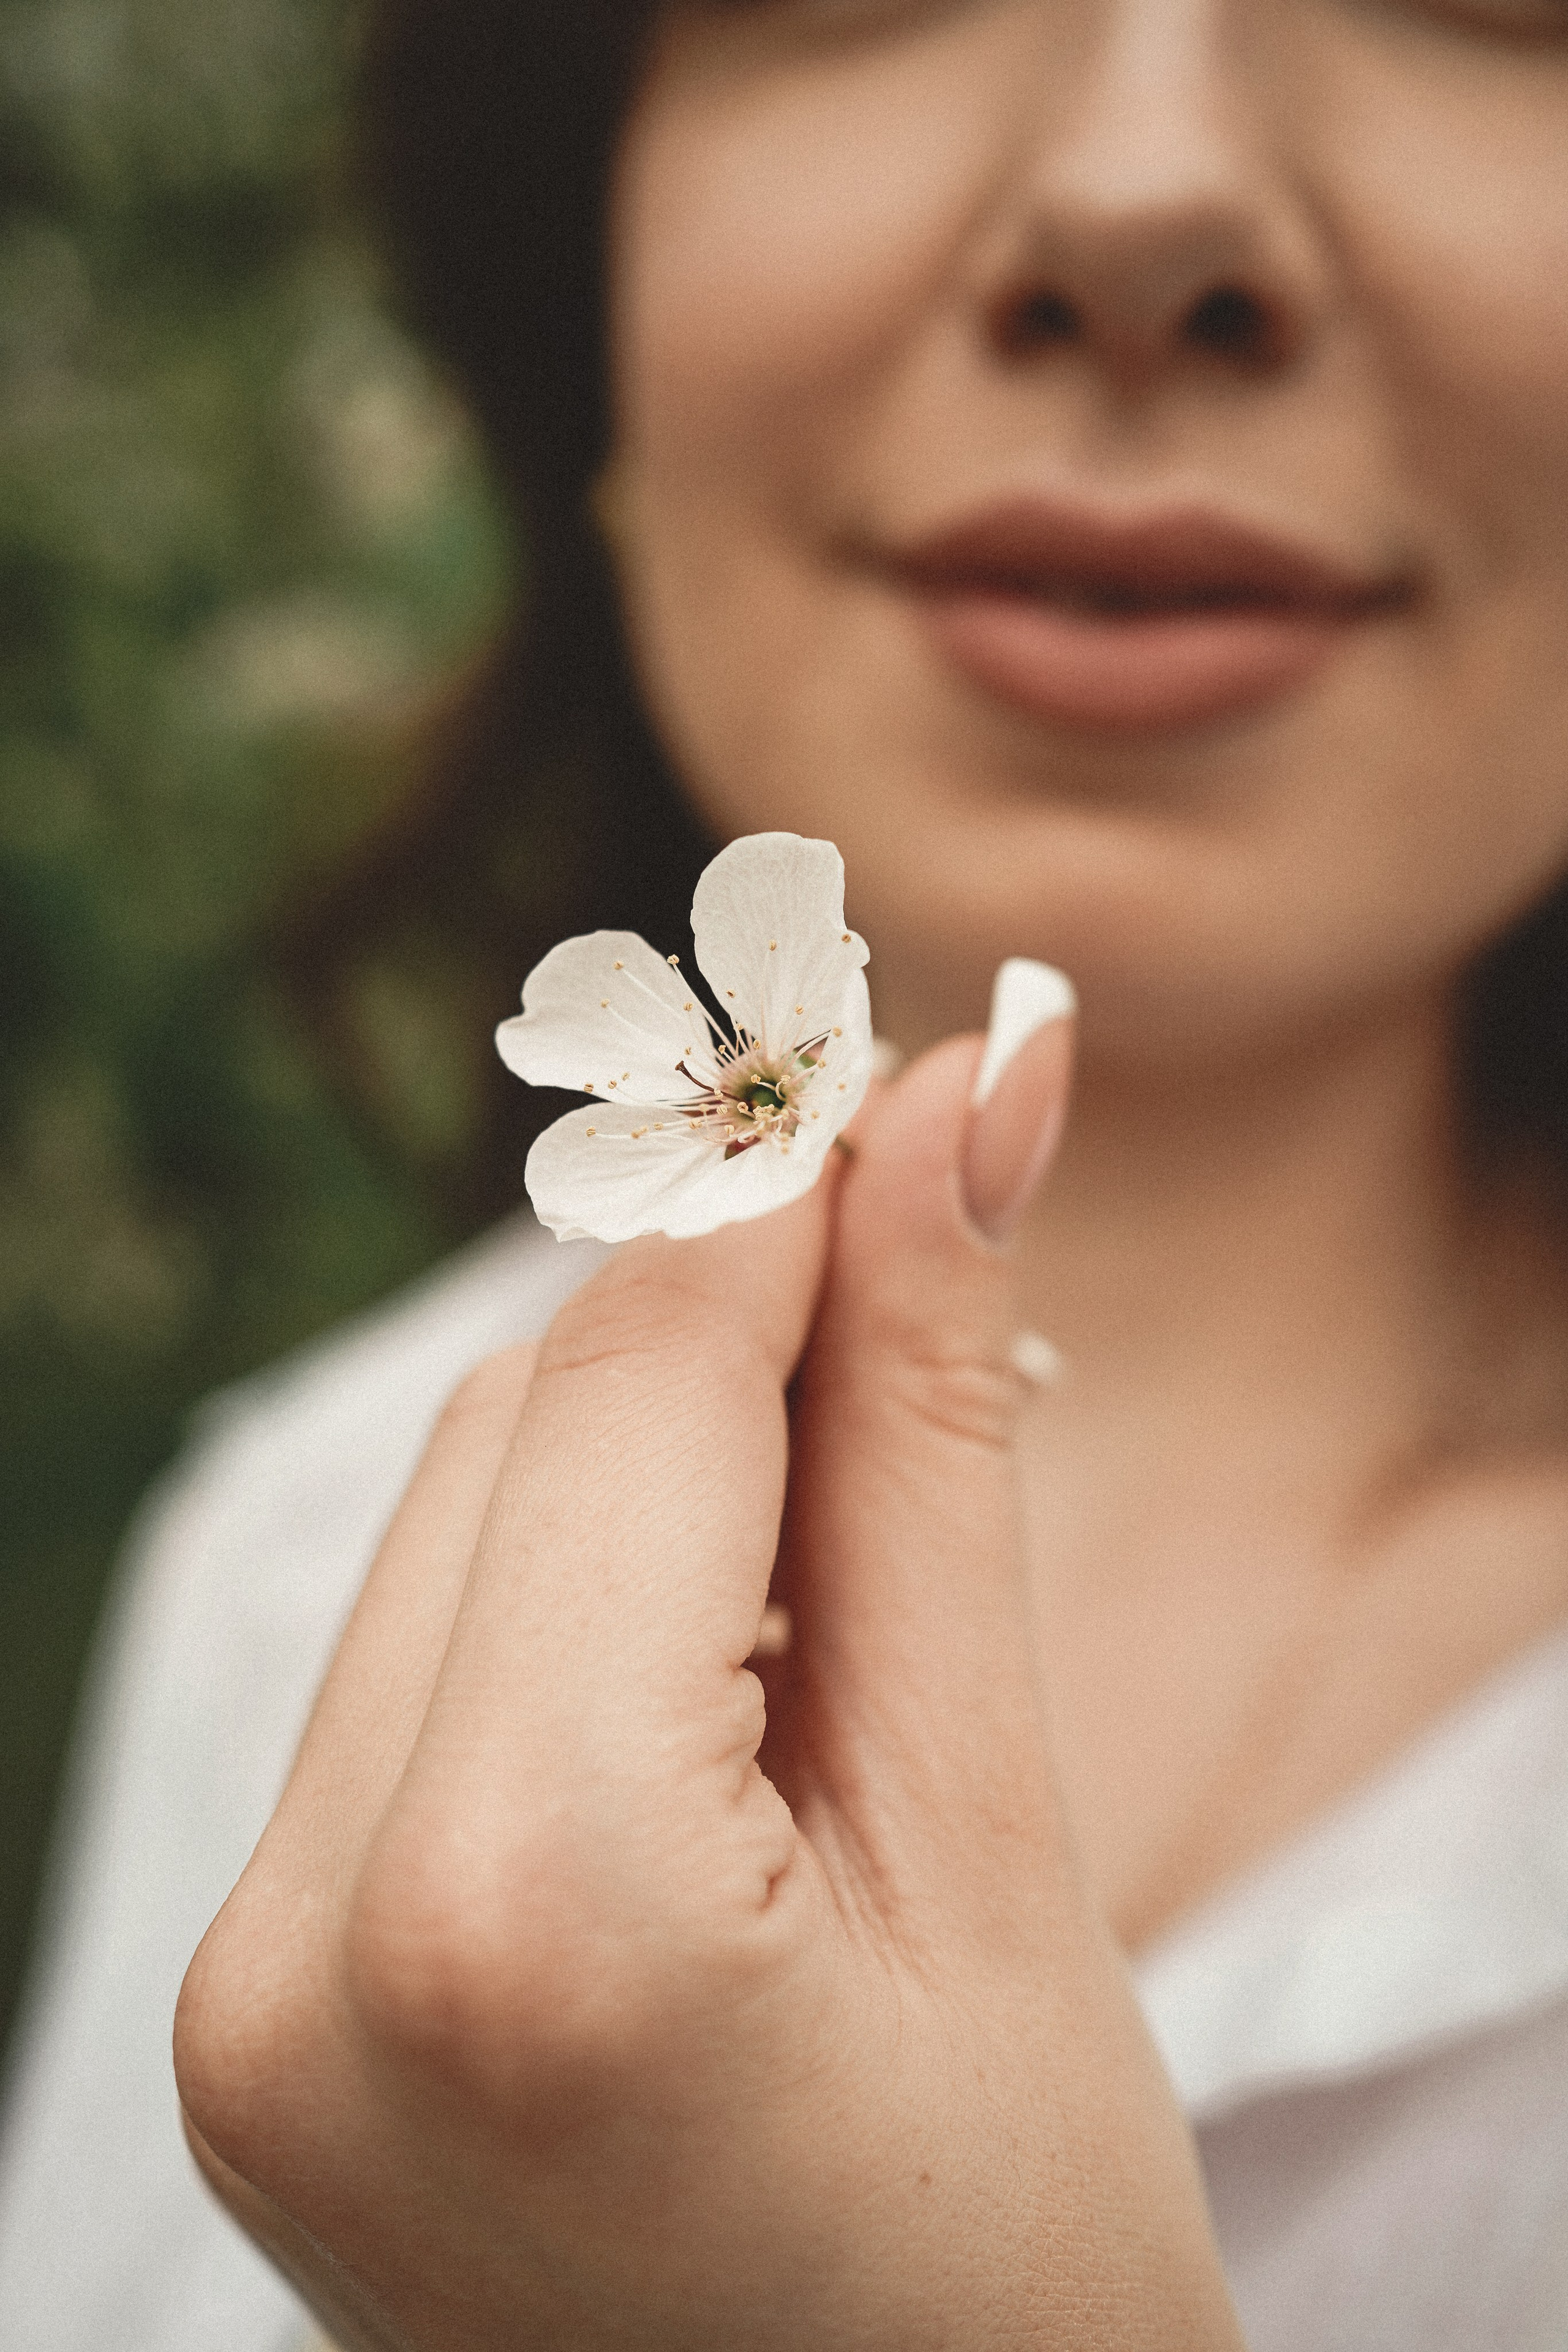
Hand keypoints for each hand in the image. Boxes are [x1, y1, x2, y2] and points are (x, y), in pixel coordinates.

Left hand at [174, 1025, 1240, 2350]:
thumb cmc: (1008, 2289)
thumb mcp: (999, 1846)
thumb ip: (934, 1443)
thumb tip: (970, 1110)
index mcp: (521, 1918)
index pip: (631, 1394)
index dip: (786, 1198)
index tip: (915, 1067)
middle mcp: (305, 1951)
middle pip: (515, 1438)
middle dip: (728, 1319)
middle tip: (924, 1253)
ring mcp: (244, 1997)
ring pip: (452, 1535)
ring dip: (651, 1450)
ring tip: (858, 1516)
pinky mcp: (254, 2009)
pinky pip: (411, 1676)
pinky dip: (569, 1593)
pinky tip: (725, 1645)